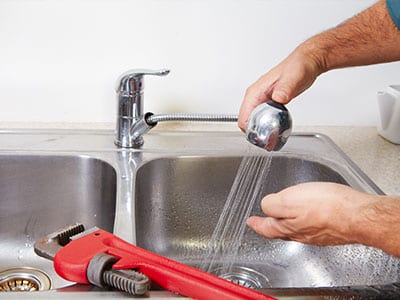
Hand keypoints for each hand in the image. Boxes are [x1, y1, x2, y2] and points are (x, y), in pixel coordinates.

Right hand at [238, 45, 322, 131]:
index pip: (243, 117)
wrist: (306, 62)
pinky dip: (266, 125)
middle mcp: (255, 97)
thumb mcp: (294, 77)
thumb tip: (278, 97)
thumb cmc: (299, 66)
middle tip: (268, 140)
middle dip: (255, 133)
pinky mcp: (268, 103)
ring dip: (260, 130)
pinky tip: (276, 127)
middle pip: (247, 121)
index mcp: (256, 92)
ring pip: (253, 121)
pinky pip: (262, 118)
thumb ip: (286, 88)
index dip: (250, 130)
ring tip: (273, 136)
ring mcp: (261, 100)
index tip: (262, 136)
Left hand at [246, 182, 374, 245]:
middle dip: (271, 225)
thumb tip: (266, 206)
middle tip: (264, 221)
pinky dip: (305, 221)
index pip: (265, 228)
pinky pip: (312, 226)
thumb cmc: (327, 208)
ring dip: (287, 223)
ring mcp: (317, 234)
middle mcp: (301, 234)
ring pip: (296, 229)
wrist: (358, 216)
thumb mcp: (289, 201)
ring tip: (284, 217)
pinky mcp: (331, 230)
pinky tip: (310, 216)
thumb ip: (273, 204)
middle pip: (280, 231)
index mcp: (287, 227)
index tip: (251, 221)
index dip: (256, 223)